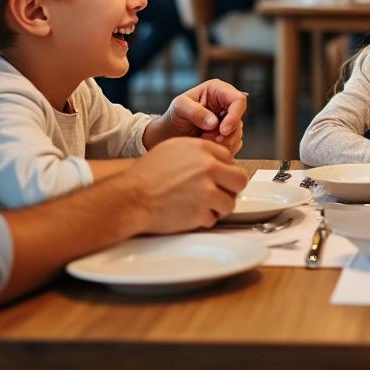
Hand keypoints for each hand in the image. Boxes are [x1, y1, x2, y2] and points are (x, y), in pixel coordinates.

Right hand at [128, 138, 246, 232]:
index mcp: (202, 150)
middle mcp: (207, 168)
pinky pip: (214, 219)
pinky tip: (189, 213)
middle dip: (231, 189)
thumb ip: (199, 152)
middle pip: (239, 180)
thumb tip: (217, 160)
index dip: (224, 171)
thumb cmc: (145, 175)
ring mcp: (206, 191)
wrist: (130, 197)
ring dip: (218, 207)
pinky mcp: (201, 213)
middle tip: (220, 193)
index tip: (219, 178)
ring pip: (230, 203)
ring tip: (201, 205)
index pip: (230, 159)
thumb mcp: (173, 149)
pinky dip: (203, 220)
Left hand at [146, 79, 246, 154]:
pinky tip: (207, 145)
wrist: (171, 132)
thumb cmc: (175, 115)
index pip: (238, 100)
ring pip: (238, 134)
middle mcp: (226, 104)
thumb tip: (214, 122)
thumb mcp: (179, 107)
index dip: (234, 116)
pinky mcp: (228, 134)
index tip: (223, 131)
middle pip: (240, 119)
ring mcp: (228, 120)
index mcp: (218, 89)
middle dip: (226, 133)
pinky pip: (234, 144)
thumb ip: (195, 112)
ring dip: (222, 142)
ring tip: (203, 140)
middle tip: (208, 139)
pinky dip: (222, 148)